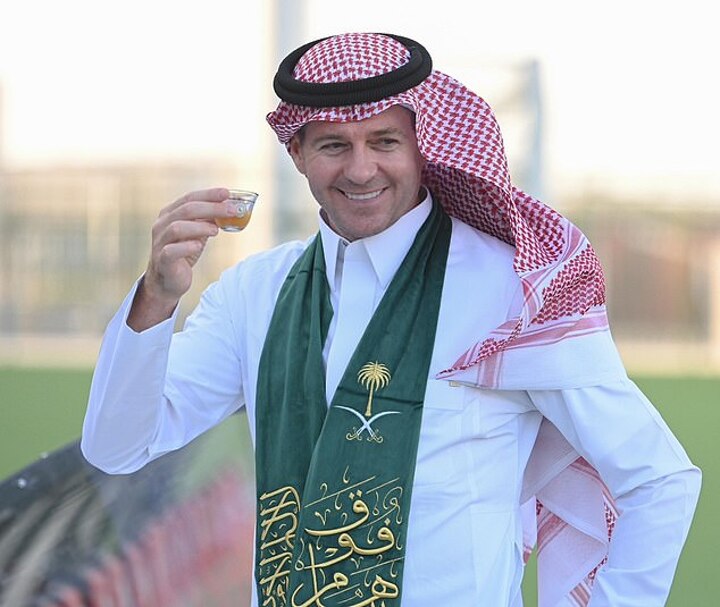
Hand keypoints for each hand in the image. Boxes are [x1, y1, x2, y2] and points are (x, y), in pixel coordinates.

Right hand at [127, 187, 234, 330]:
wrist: (167, 281)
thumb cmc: (183, 253)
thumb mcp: (197, 233)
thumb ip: (208, 221)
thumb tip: (230, 209)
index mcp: (170, 214)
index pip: (189, 198)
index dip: (209, 194)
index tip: (227, 193)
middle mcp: (162, 225)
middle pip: (186, 210)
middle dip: (211, 208)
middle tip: (231, 210)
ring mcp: (160, 242)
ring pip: (177, 228)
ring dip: (200, 227)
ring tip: (216, 230)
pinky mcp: (162, 260)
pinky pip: (172, 250)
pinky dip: (187, 246)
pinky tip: (199, 245)